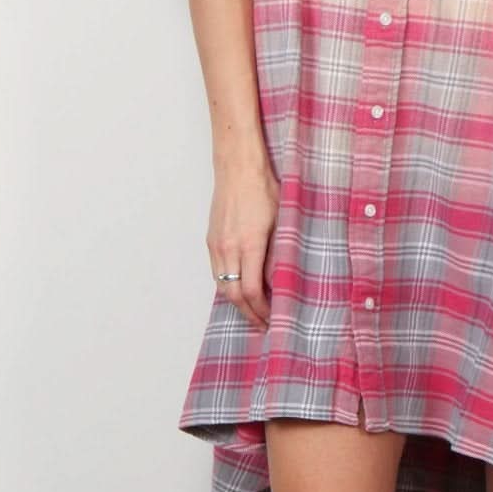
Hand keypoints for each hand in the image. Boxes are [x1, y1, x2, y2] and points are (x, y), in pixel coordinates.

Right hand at [208, 150, 280, 329]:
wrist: (238, 166)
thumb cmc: (264, 188)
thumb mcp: (281, 221)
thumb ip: (279, 252)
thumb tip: (281, 280)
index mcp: (249, 244)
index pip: (252, 291)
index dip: (262, 310)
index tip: (273, 318)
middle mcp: (228, 248)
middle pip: (233, 295)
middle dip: (248, 313)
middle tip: (263, 325)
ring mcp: (216, 244)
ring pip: (222, 286)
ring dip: (236, 303)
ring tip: (252, 312)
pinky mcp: (211, 239)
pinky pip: (217, 272)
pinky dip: (227, 287)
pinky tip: (239, 289)